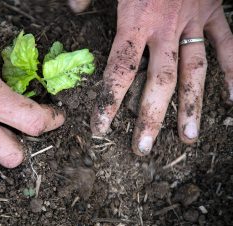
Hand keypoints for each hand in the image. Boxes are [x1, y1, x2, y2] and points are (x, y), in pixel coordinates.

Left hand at [72, 0, 232, 154]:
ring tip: (188, 138)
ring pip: (195, 72)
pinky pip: (229, 45)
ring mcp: (194, 22)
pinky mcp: (214, 13)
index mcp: (135, 21)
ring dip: (193, 107)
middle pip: (159, 82)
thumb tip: (73, 9)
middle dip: (151, 118)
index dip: (109, 102)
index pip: (120, 71)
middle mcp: (165, 29)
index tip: (100, 129)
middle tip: (144, 148)